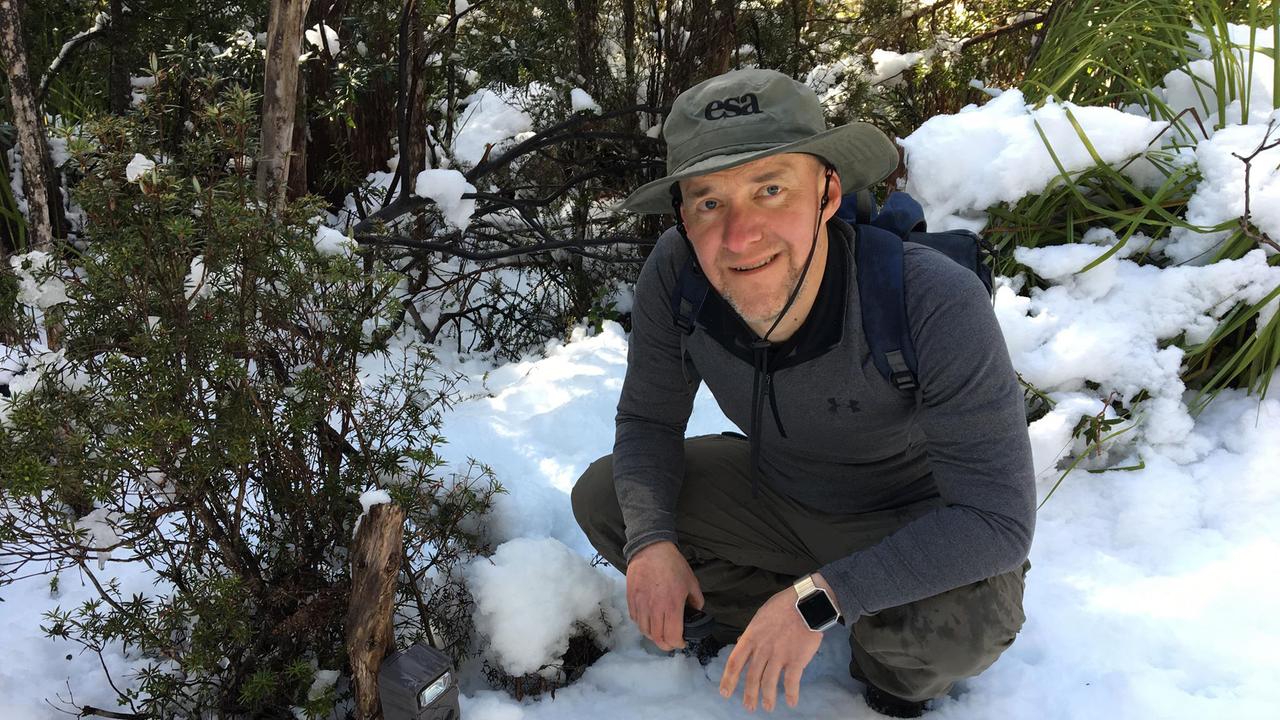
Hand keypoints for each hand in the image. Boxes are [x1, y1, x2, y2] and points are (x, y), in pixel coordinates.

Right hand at [625, 541, 703, 650]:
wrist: (651, 549)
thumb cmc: (673, 565)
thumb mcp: (692, 582)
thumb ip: (696, 601)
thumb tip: (696, 612)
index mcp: (672, 606)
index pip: (672, 636)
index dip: (678, 644)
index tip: (682, 642)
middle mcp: (654, 609)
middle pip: (657, 638)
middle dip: (666, 645)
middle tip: (672, 642)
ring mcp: (641, 605)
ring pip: (644, 631)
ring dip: (654, 636)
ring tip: (661, 632)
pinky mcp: (631, 599)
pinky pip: (635, 619)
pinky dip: (643, 625)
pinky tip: (649, 621)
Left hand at [719, 574, 837, 711]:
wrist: (806, 603)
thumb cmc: (783, 606)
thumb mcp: (760, 616)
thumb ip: (751, 632)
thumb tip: (740, 641)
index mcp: (751, 637)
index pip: (735, 662)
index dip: (728, 680)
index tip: (725, 692)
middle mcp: (762, 649)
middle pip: (752, 677)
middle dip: (749, 694)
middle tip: (749, 706)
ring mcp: (779, 656)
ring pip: (769, 683)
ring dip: (768, 697)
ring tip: (768, 707)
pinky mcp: (796, 660)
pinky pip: (791, 682)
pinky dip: (792, 694)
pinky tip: (792, 702)